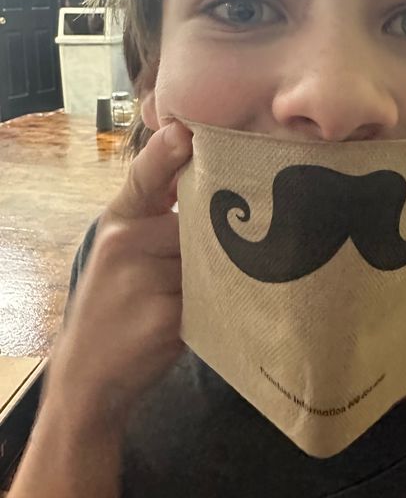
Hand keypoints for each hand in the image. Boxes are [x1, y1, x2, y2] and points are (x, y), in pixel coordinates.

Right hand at [43, 121, 192, 436]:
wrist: (88, 376)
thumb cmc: (113, 304)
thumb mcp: (122, 250)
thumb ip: (155, 216)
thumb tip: (208, 178)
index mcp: (118, 220)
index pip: (145, 177)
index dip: (168, 152)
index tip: (187, 131)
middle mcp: (124, 243)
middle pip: (196, 222)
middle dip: (212, 238)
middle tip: (216, 253)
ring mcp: (142, 280)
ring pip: (208, 259)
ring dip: (215, 274)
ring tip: (195, 294)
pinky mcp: (164, 316)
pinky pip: (211, 295)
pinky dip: (216, 304)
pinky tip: (200, 316)